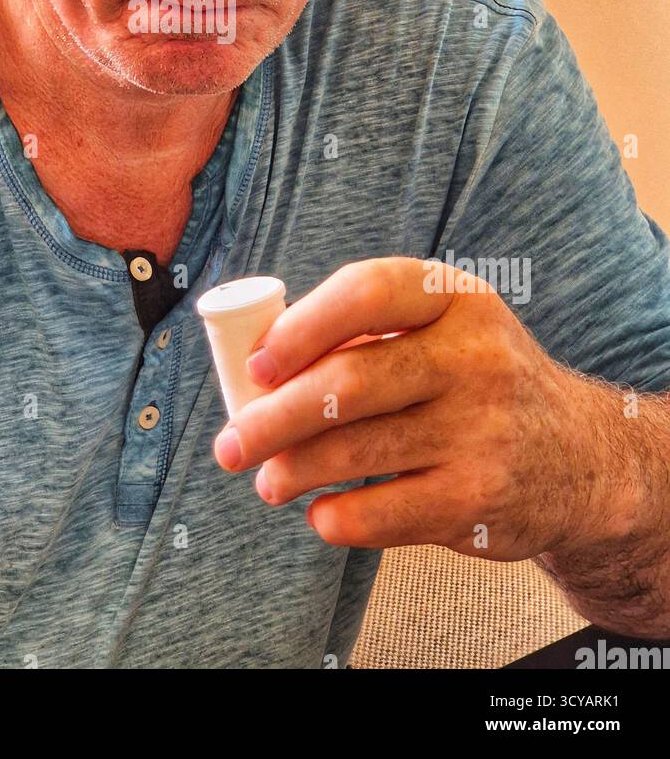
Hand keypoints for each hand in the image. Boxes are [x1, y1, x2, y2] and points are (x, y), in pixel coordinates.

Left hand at [211, 257, 601, 559]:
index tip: (256, 366)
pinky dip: (338, 518)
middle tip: (231, 444)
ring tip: (267, 480)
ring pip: (358, 451)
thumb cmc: (477, 380)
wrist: (579, 457)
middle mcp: (476, 357)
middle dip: (273, 417)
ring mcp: (484, 430)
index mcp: (456, 298)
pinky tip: (321, 513)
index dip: (301, 327)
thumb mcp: (445, 329)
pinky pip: (385, 513)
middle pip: (350, 383)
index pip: (367, 292)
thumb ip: (368, 334)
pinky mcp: (482, 499)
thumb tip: (256, 370)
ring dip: (294, 471)